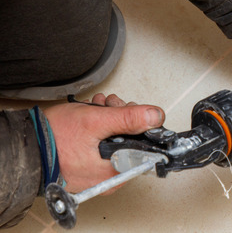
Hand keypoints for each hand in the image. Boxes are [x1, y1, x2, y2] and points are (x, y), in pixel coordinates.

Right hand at [43, 93, 164, 192]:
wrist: (25, 144)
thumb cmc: (54, 138)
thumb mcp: (96, 121)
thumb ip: (128, 119)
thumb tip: (155, 116)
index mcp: (115, 173)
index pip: (144, 147)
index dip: (140, 124)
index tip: (131, 110)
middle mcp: (108, 177)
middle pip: (130, 140)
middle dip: (122, 117)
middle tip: (110, 106)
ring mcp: (96, 172)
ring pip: (116, 138)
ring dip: (110, 117)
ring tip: (98, 107)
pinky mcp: (87, 165)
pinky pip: (101, 144)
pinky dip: (99, 126)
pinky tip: (93, 114)